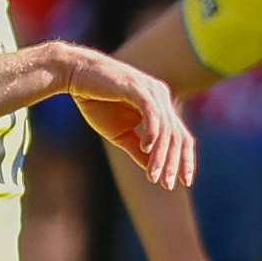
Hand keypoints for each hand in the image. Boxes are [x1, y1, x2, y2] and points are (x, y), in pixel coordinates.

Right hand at [53, 44, 194, 188]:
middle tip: (169, 184)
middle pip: (177, 135)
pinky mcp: (137, 88)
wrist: (76, 75)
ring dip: (161, 154)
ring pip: (165, 128)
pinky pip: (152, 112)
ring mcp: (151, 91)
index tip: (184, 182)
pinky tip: (145, 148)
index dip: (185, 159)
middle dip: (174, 162)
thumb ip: (138, 149)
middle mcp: (161, 96)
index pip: (181, 135)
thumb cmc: (97, 101)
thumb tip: (152, 169)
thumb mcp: (120, 133)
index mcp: (160, 106)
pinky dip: (151, 132)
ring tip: (154, 175)